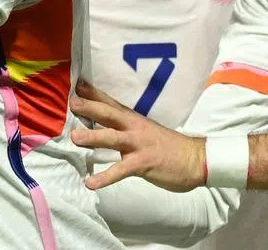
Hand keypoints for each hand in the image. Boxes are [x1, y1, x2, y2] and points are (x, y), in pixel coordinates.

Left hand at [69, 80, 205, 191]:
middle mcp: (134, 128)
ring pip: (112, 138)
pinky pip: (120, 171)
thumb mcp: (144, 129)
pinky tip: (91, 183)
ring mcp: (138, 145)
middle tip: (72, 103)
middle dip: (90, 108)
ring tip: (74, 138)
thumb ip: (124, 126)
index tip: (77, 83)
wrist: (195, 159)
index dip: (94, 93)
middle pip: (109, 114)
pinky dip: (105, 178)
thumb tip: (101, 124)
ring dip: (93, 137)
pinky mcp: (142, 164)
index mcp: (133, 119)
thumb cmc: (166, 145)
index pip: (111, 102)